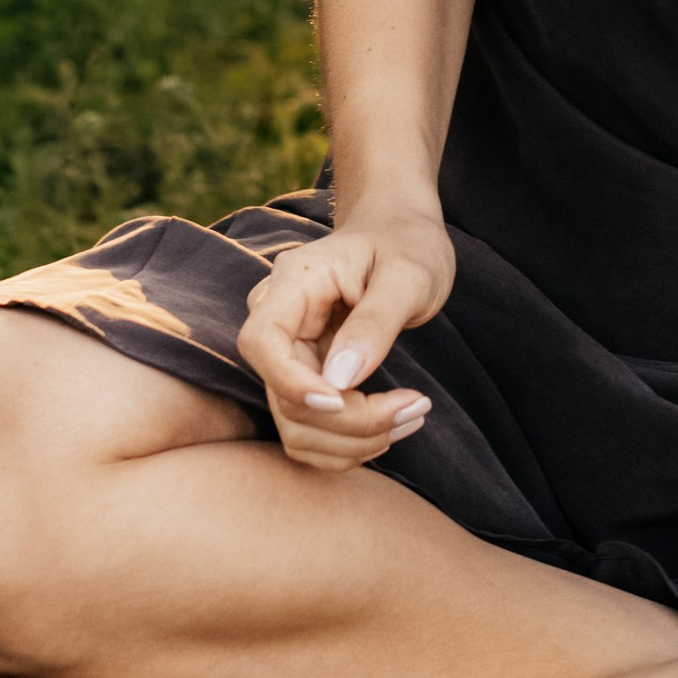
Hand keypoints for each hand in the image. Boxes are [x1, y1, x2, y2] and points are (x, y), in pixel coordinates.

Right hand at [237, 205, 455, 470]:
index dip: (292, 383)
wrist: (401, 235)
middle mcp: (280, 321)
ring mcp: (290, 356)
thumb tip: (339, 380)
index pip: (261, 342)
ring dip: (354, 440)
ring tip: (414, 414)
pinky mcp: (306, 380)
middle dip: (349, 420)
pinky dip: (350, 442)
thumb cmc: (407, 244)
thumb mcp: (409, 274)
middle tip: (415, 407)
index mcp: (295, 283)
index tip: (344, 399)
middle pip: (285, 396)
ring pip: (296, 426)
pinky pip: (311, 431)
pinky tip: (394, 422)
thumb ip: (375, 322)